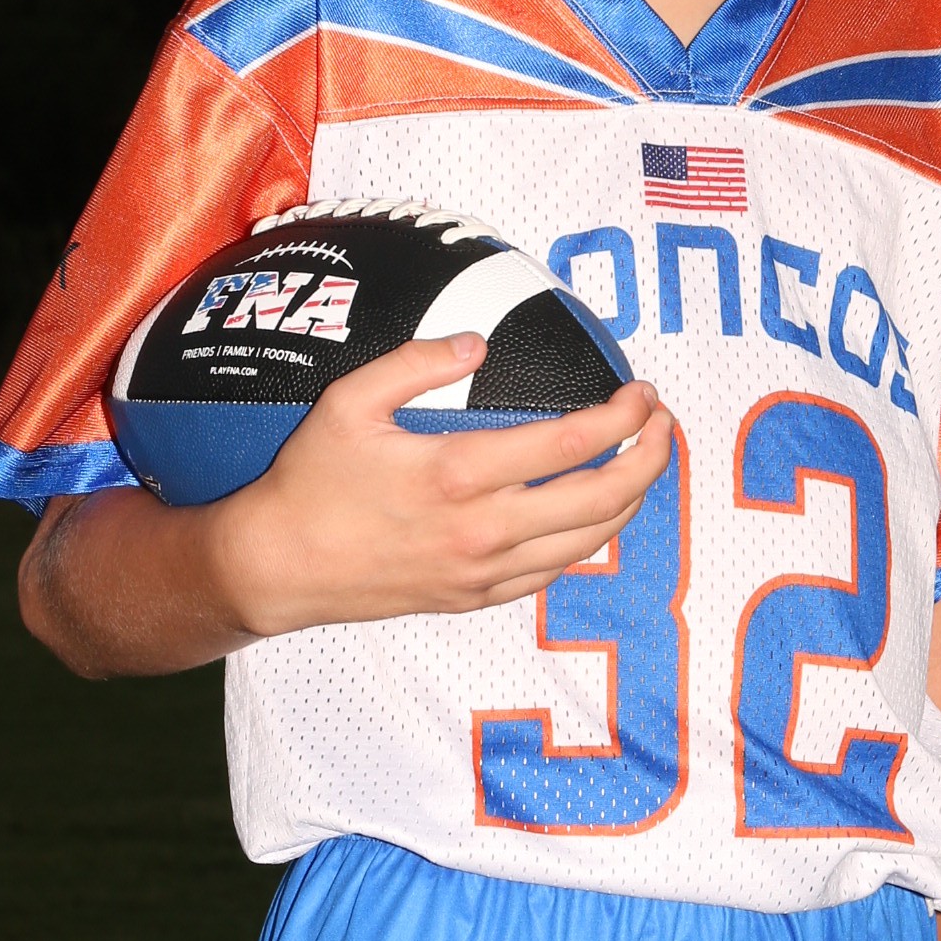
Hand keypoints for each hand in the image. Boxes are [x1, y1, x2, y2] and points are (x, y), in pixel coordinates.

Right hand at [212, 331, 674, 638]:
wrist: (278, 567)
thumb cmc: (309, 480)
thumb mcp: (349, 401)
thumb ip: (417, 361)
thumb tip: (477, 343)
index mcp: (459, 474)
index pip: (573, 444)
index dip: (624, 416)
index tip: (642, 392)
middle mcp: (483, 530)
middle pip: (602, 499)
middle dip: (650, 458)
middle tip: (662, 425)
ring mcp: (482, 572)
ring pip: (589, 543)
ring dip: (629, 501)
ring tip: (642, 464)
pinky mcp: (474, 598)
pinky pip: (553, 574)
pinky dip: (587, 542)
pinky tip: (592, 515)